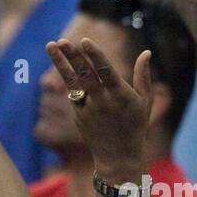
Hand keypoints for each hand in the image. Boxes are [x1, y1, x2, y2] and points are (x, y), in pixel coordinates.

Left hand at [47, 39, 152, 174]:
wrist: (119, 157)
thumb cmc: (135, 125)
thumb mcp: (145, 102)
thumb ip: (144, 76)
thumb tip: (146, 52)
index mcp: (122, 97)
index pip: (106, 73)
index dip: (95, 56)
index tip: (85, 41)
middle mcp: (104, 102)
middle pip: (86, 75)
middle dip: (73, 56)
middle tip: (62, 40)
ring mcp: (89, 109)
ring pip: (73, 82)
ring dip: (61, 62)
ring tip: (51, 45)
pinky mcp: (79, 115)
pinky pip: (71, 92)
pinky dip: (65, 76)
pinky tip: (58, 60)